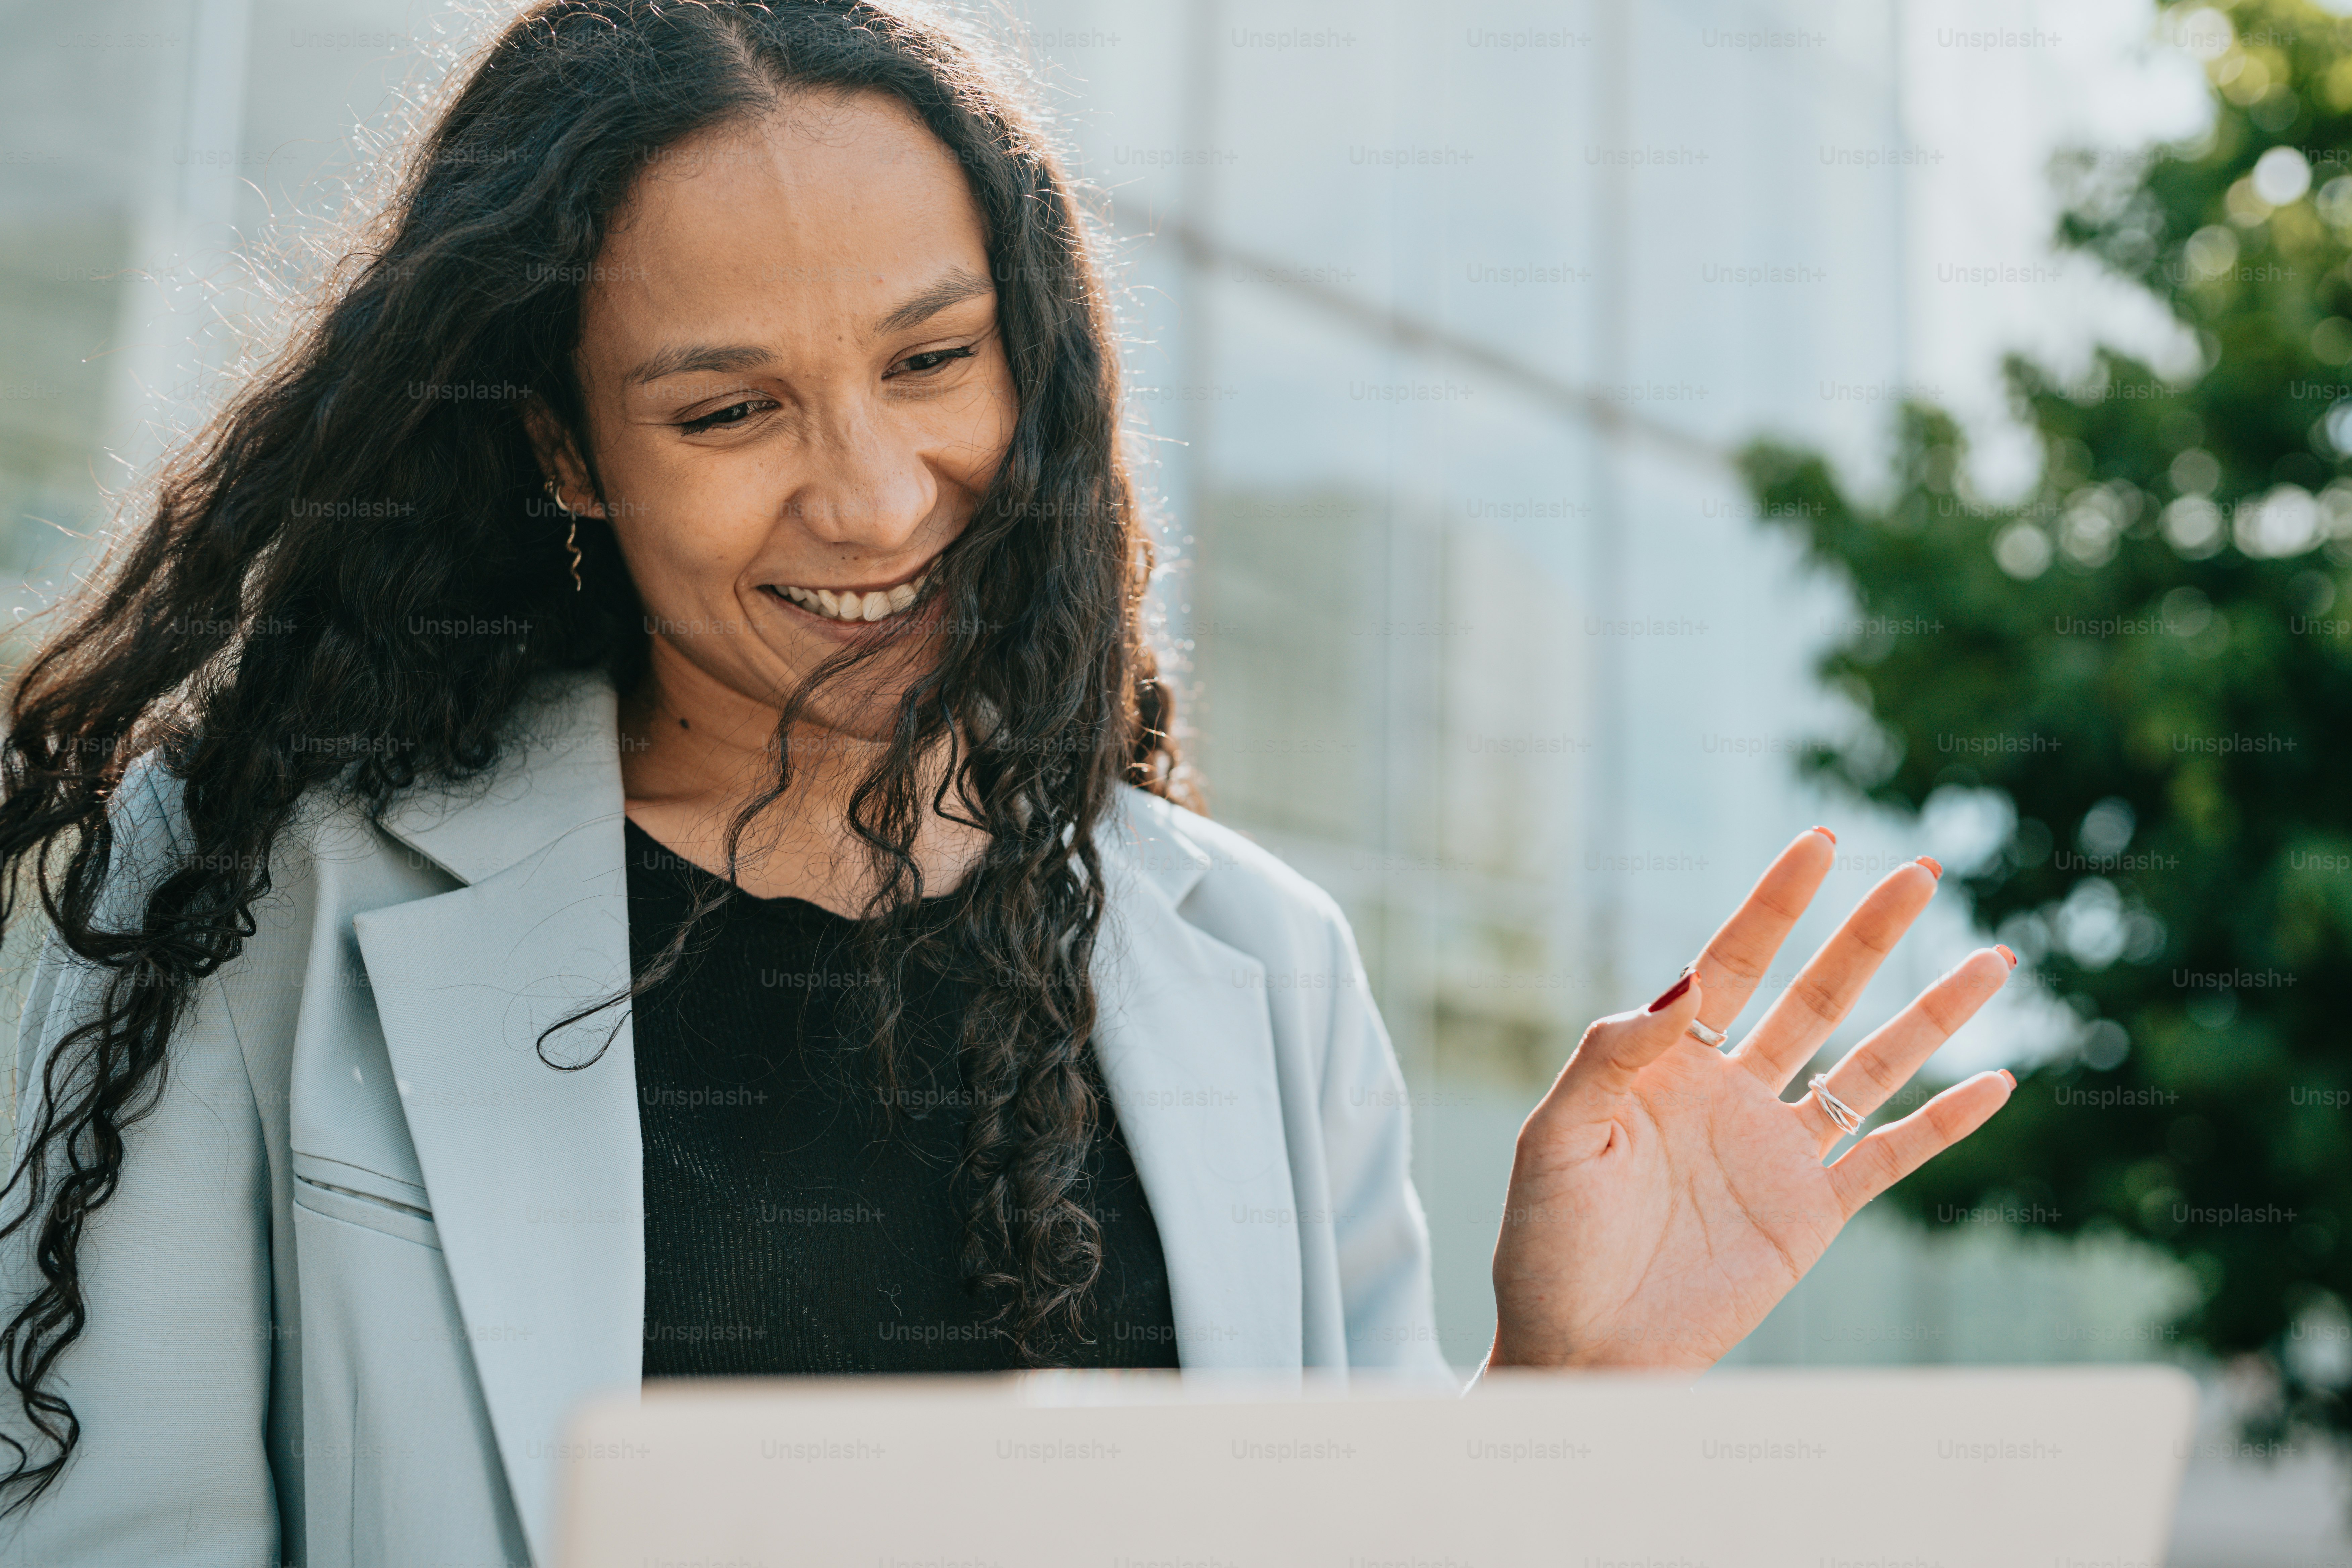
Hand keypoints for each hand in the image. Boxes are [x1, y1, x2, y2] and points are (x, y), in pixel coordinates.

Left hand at [1487, 827, 2015, 1369]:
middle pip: (1815, 996)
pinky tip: (1998, 1081)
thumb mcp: (1555, 1137)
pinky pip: (1889, 1157)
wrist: (1576, 1349)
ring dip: (1931, 1016)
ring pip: (1870, 1065)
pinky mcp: (1811, 1214)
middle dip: (1866, 935)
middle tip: (1921, 872)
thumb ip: (1613, 1053)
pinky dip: (1946, 1124)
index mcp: (1666, 1065)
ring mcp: (1777, 1152)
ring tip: (1992, 960)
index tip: (1820, 843)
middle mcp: (1731, 1093)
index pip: (1732, 963)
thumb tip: (1686, 981)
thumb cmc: (1546, 1246)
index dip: (1775, 904)